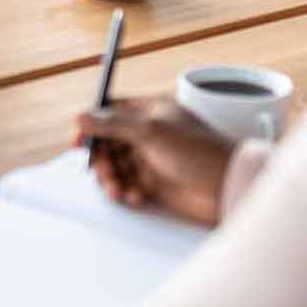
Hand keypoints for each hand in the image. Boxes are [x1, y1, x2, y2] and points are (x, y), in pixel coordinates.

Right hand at [74, 95, 235, 225]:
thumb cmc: (199, 152)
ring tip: (118, 189)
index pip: (111, 110)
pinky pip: (127, 185)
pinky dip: (126, 191)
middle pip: (108, 141)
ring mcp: (152, 158)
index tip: (78, 139)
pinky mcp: (155, 184)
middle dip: (101, 157)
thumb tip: (79, 117)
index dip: (92, 123)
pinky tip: (136, 196)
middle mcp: (150, 133)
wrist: (228, 187)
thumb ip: (112, 124)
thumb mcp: (152, 132)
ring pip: (115, 166)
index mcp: (151, 111)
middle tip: (101, 169)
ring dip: (111, 178)